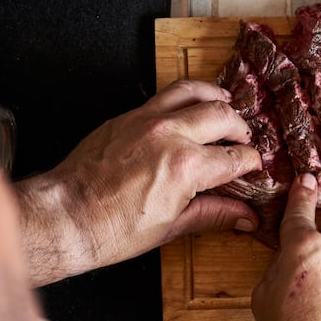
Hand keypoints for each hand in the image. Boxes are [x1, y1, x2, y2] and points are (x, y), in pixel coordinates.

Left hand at [16, 80, 261, 284]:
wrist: (66, 216)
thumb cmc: (112, 229)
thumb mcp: (171, 227)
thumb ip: (213, 213)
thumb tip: (244, 216)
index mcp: (186, 167)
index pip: (234, 157)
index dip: (251, 163)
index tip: (254, 166)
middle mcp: (170, 135)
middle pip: (222, 117)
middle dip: (240, 129)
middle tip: (243, 140)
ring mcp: (146, 120)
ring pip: (193, 91)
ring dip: (215, 98)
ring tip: (225, 106)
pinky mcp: (126, 117)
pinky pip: (163, 96)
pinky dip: (184, 97)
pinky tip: (188, 108)